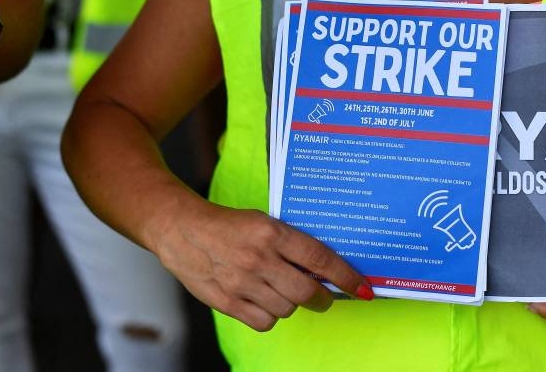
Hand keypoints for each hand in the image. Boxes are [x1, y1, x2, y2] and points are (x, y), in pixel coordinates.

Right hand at [151, 200, 373, 330]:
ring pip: (287, 309)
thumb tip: (325, 269)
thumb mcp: (264, 222)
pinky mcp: (227, 302)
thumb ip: (291, 243)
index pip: (320, 259)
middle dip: (322, 298)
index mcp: (272, 232)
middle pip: (306, 292)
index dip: (346, 277)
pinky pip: (264, 322)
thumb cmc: (229, 225)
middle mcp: (259, 258)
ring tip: (284, 291)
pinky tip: (265, 301)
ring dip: (293, 304)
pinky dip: (271, 316)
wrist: (182, 230)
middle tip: (324, 296)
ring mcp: (242, 282)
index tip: (363, 288)